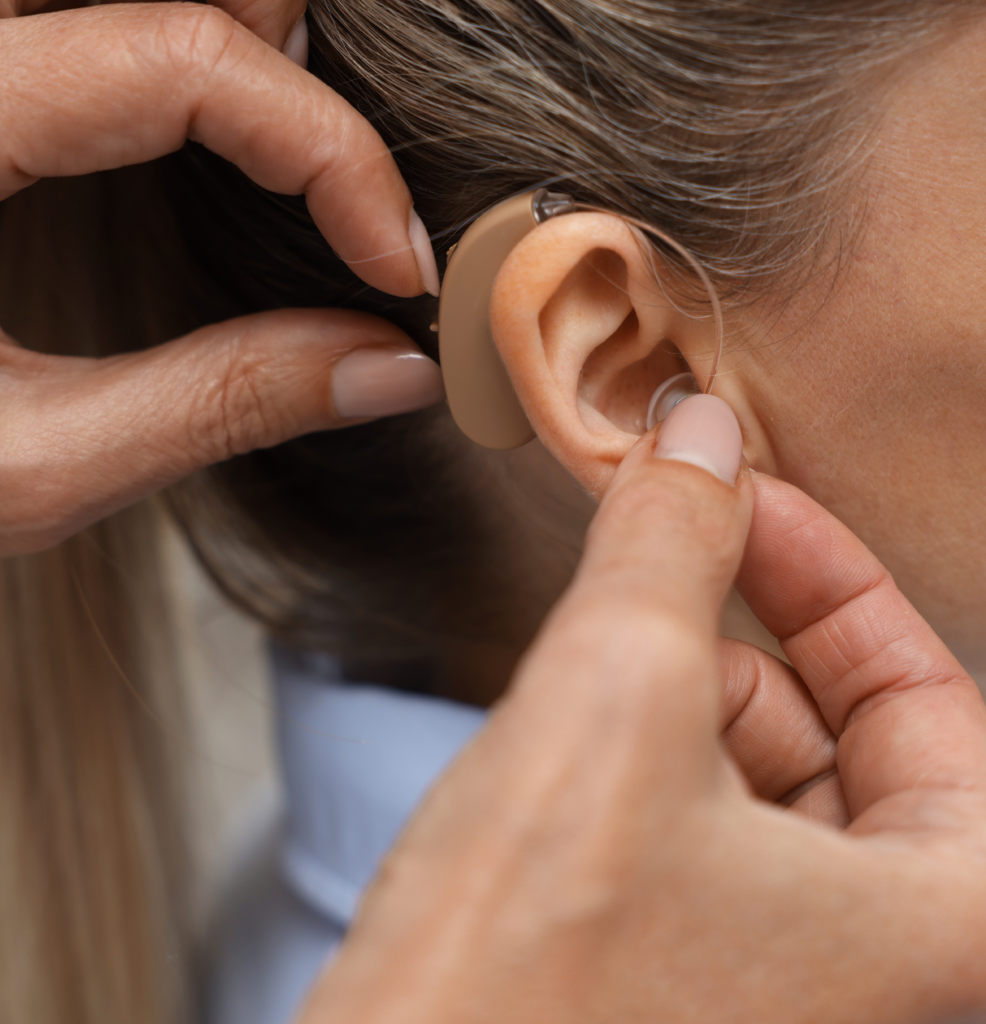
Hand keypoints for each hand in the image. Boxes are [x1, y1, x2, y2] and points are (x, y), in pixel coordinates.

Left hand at [0, 0, 441, 557]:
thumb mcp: (28, 470)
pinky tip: (197, 125)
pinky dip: (175, 46)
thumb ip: (222, 406)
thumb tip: (393, 368)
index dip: (332, 153)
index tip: (396, 267)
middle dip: (292, 56)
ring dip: (237, 35)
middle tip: (339, 198)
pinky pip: (81, 9)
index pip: (179, 59)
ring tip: (282, 163)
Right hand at [299, 397, 985, 1023]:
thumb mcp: (612, 701)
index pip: (927, 684)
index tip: (738, 492)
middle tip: (656, 538)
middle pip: (841, 724)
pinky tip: (567, 731)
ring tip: (592, 648)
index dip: (825, 567)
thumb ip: (671, 545)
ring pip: (755, 764)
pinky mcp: (686, 969)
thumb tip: (695, 435)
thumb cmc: (516, 984)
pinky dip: (639, 742)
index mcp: (944, 923)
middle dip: (738, 619)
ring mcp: (781, 975)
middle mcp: (883, 965)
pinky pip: (692, 815)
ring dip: (675, 676)